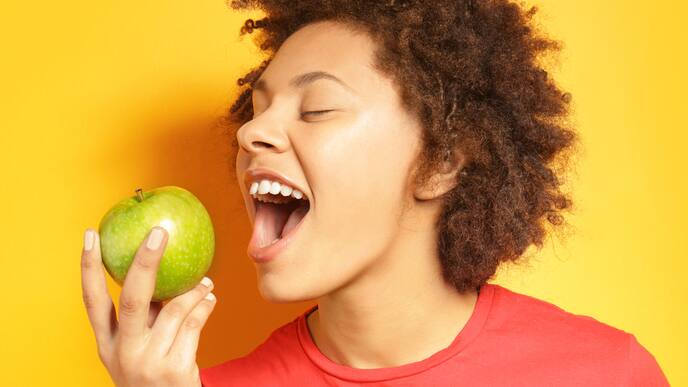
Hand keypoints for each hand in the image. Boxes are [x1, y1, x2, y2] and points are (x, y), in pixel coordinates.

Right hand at [81, 226, 215, 386]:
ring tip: (205, 282)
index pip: (91, 301)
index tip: (91, 235)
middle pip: (132, 300)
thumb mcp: (137, 349)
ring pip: (174, 309)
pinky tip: (210, 299)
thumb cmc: (153, 374)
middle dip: (145, 262)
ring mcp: (149, 363)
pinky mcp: (175, 370)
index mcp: (106, 346)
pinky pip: (194, 325)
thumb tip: (159, 269)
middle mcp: (123, 353)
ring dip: (193, 289)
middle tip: (158, 233)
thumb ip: (144, 317)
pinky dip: (204, 307)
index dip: (89, 267)